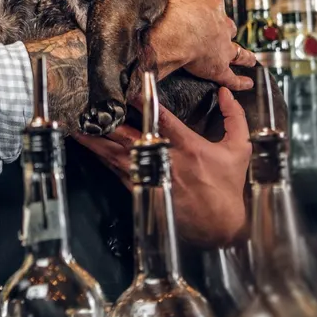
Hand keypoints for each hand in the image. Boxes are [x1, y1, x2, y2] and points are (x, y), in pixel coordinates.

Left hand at [76, 87, 251, 247]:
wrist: (223, 228)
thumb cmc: (228, 188)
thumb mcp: (239, 150)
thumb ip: (234, 118)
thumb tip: (227, 93)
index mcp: (189, 147)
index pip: (161, 118)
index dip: (143, 102)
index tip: (127, 88)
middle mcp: (167, 161)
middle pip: (130, 137)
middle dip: (109, 122)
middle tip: (89, 106)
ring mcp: (153, 178)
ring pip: (118, 156)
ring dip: (97, 141)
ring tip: (77, 127)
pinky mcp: (144, 192)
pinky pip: (118, 173)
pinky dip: (103, 159)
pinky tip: (90, 150)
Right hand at [148, 0, 255, 91]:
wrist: (175, 28)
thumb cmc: (173, 5)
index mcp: (210, 2)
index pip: (212, 1)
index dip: (208, 5)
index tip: (203, 6)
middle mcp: (220, 23)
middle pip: (227, 25)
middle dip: (225, 29)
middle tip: (224, 32)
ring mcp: (222, 46)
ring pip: (237, 50)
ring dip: (243, 55)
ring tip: (250, 58)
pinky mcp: (219, 67)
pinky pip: (232, 76)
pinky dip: (240, 81)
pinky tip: (247, 83)